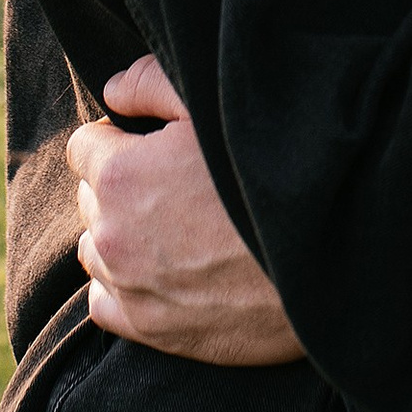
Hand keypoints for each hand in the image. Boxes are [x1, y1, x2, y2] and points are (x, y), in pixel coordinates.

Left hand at [65, 59, 304, 366]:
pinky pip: (104, 304)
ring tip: (177, 230)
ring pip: (96, 250)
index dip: (122, 140)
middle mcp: (112, 233)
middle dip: (124, 188)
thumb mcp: (216, 105)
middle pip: (91, 198)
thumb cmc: (274, 171)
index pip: (84, 147)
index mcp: (120, 174)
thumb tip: (113, 92)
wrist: (327, 256)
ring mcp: (130, 286)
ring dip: (122, 237)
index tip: (157, 147)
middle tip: (180, 187)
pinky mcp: (152, 329)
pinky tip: (165, 273)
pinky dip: (124, 288)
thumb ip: (150, 83)